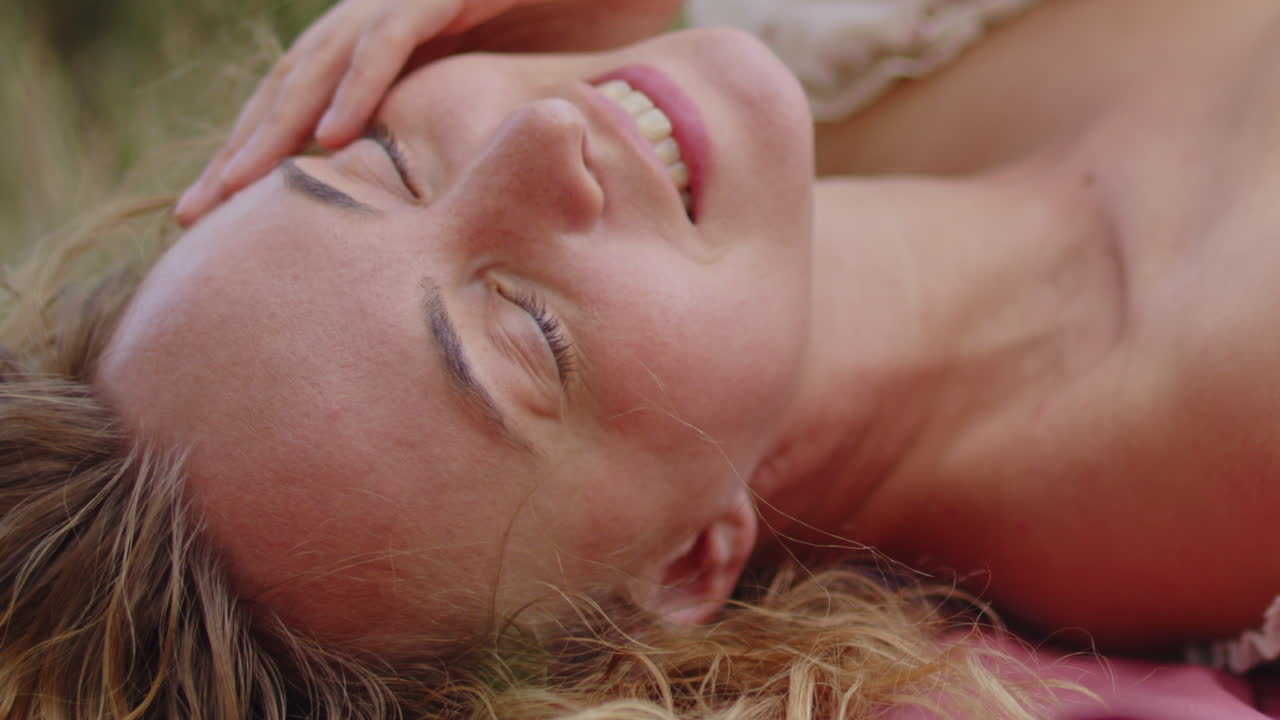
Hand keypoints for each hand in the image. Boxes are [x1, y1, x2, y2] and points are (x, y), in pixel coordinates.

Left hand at [174, 0, 680, 225]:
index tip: (218, 219)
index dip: (258, 156)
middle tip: (193, 215)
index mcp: (388, 50)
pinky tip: (335, 140)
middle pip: (293, 85)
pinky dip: (362, 86)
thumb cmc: (580, 40)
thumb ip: (463, 147)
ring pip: (325, 61)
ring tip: (239, 186)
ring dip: (279, 125)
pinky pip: (394, 37)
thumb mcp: (509, 106)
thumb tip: (438, 221)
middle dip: (241, 148)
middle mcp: (385, 19)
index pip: (304, 104)